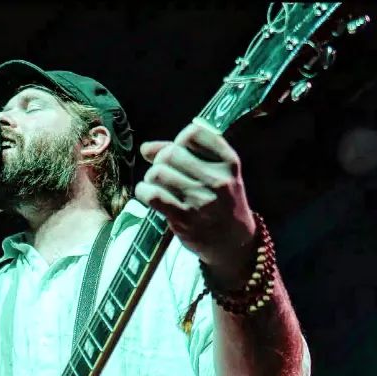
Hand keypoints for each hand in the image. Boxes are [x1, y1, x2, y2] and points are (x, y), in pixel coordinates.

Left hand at [135, 118, 257, 286]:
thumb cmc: (221, 202)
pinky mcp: (184, 218)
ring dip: (151, 178)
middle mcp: (217, 179)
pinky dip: (144, 192)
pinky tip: (149, 195)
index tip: (180, 153)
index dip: (179, 141)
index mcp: (229, 162)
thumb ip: (184, 154)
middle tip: (166, 173)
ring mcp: (200, 200)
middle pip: (170, 153)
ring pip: (158, 172)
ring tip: (159, 186)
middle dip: (161, 161)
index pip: (193, 133)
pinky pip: (152, 194)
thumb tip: (145, 148)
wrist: (232, 242)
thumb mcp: (216, 173)